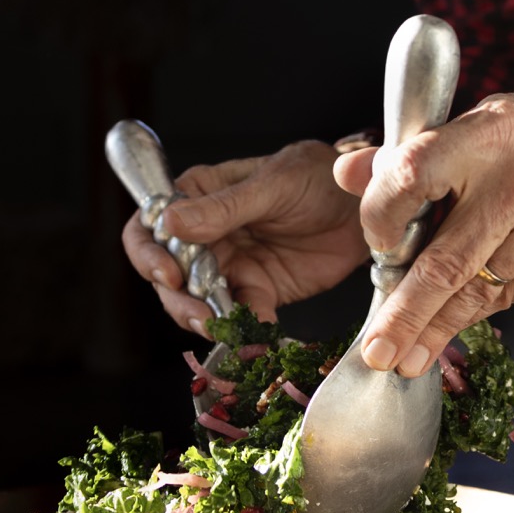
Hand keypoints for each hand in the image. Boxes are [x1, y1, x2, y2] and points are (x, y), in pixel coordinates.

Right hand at [121, 140, 369, 332]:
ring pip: (197, 303)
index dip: (148, 254)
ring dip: (206, 320)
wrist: (365, 206)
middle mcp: (204, 234)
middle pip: (167, 276)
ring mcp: (229, 266)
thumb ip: (224, 207)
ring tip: (226, 329)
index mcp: (197, 196)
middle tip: (203, 315)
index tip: (169, 275)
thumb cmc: (318, 176)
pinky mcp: (257, 292)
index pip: (149, 226)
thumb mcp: (273, 183)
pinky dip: (245, 331)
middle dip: (179, 300)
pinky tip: (258, 336)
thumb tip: (170, 223)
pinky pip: (241, 318)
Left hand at [334, 86, 513, 375]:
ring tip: (406, 356)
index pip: (413, 177)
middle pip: (447, 261)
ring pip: (476, 292)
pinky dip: (472, 315)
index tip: (373, 246)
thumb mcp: (482, 121)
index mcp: (488, 135)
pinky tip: (448, 331)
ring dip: (436, 328)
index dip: (382, 217)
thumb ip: (413, 151)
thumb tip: (347, 173)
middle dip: (406, 315)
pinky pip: (506, 298)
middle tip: (378, 351)